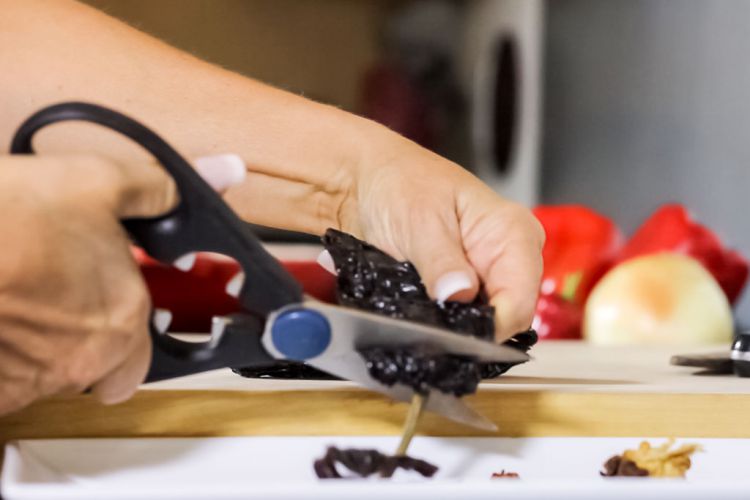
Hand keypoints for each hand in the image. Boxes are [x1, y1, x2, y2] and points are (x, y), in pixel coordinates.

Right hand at [0, 154, 175, 414]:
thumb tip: (222, 173)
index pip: (148, 352)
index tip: (114, 304)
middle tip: (68, 301)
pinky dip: (10, 356)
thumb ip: (161, 189)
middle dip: (93, 343)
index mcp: (124, 316)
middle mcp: (85, 359)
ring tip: (23, 294)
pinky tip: (4, 314)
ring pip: (54, 376)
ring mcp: (32, 381)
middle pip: (104, 372)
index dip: (132, 326)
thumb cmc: (6, 217)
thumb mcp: (97, 181)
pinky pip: (10, 384)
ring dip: (46, 347)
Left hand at [338, 130, 544, 340]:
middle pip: (504, 319)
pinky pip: (458, 321)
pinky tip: (416, 318)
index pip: (518, 302)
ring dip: (449, 330)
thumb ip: (441, 261)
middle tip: (425, 331)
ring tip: (416, 321)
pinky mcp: (460, 291)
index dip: (488, 327)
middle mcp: (507, 260)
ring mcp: (484, 277)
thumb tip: (459, 294)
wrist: (365, 180)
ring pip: (480, 325)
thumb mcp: (420, 220)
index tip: (449, 337)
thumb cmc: (398, 182)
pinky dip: (438, 324)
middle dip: (467, 331)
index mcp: (514, 234)